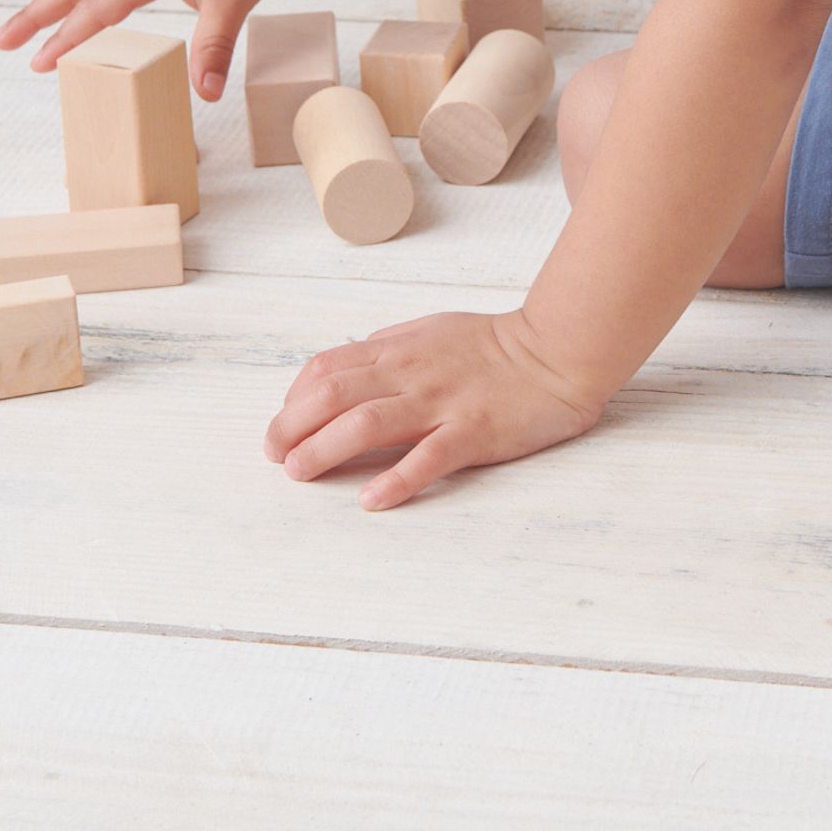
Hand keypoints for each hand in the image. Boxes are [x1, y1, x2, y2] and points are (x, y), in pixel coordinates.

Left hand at [264, 308, 601, 508]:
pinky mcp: (473, 431)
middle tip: (275, 456)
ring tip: (300, 473)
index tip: (281, 426)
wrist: (557, 349)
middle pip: (335, 395)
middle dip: (293, 426)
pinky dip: (396, 479)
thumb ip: (390, 349)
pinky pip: (428, 456)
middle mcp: (411, 373)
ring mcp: (441, 402)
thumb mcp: (432, 330)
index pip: (328, 368)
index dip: (293, 398)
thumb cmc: (496, 344)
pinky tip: (371, 500)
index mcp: (399, 349)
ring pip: (368, 422)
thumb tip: (347, 367)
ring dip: (326, 449)